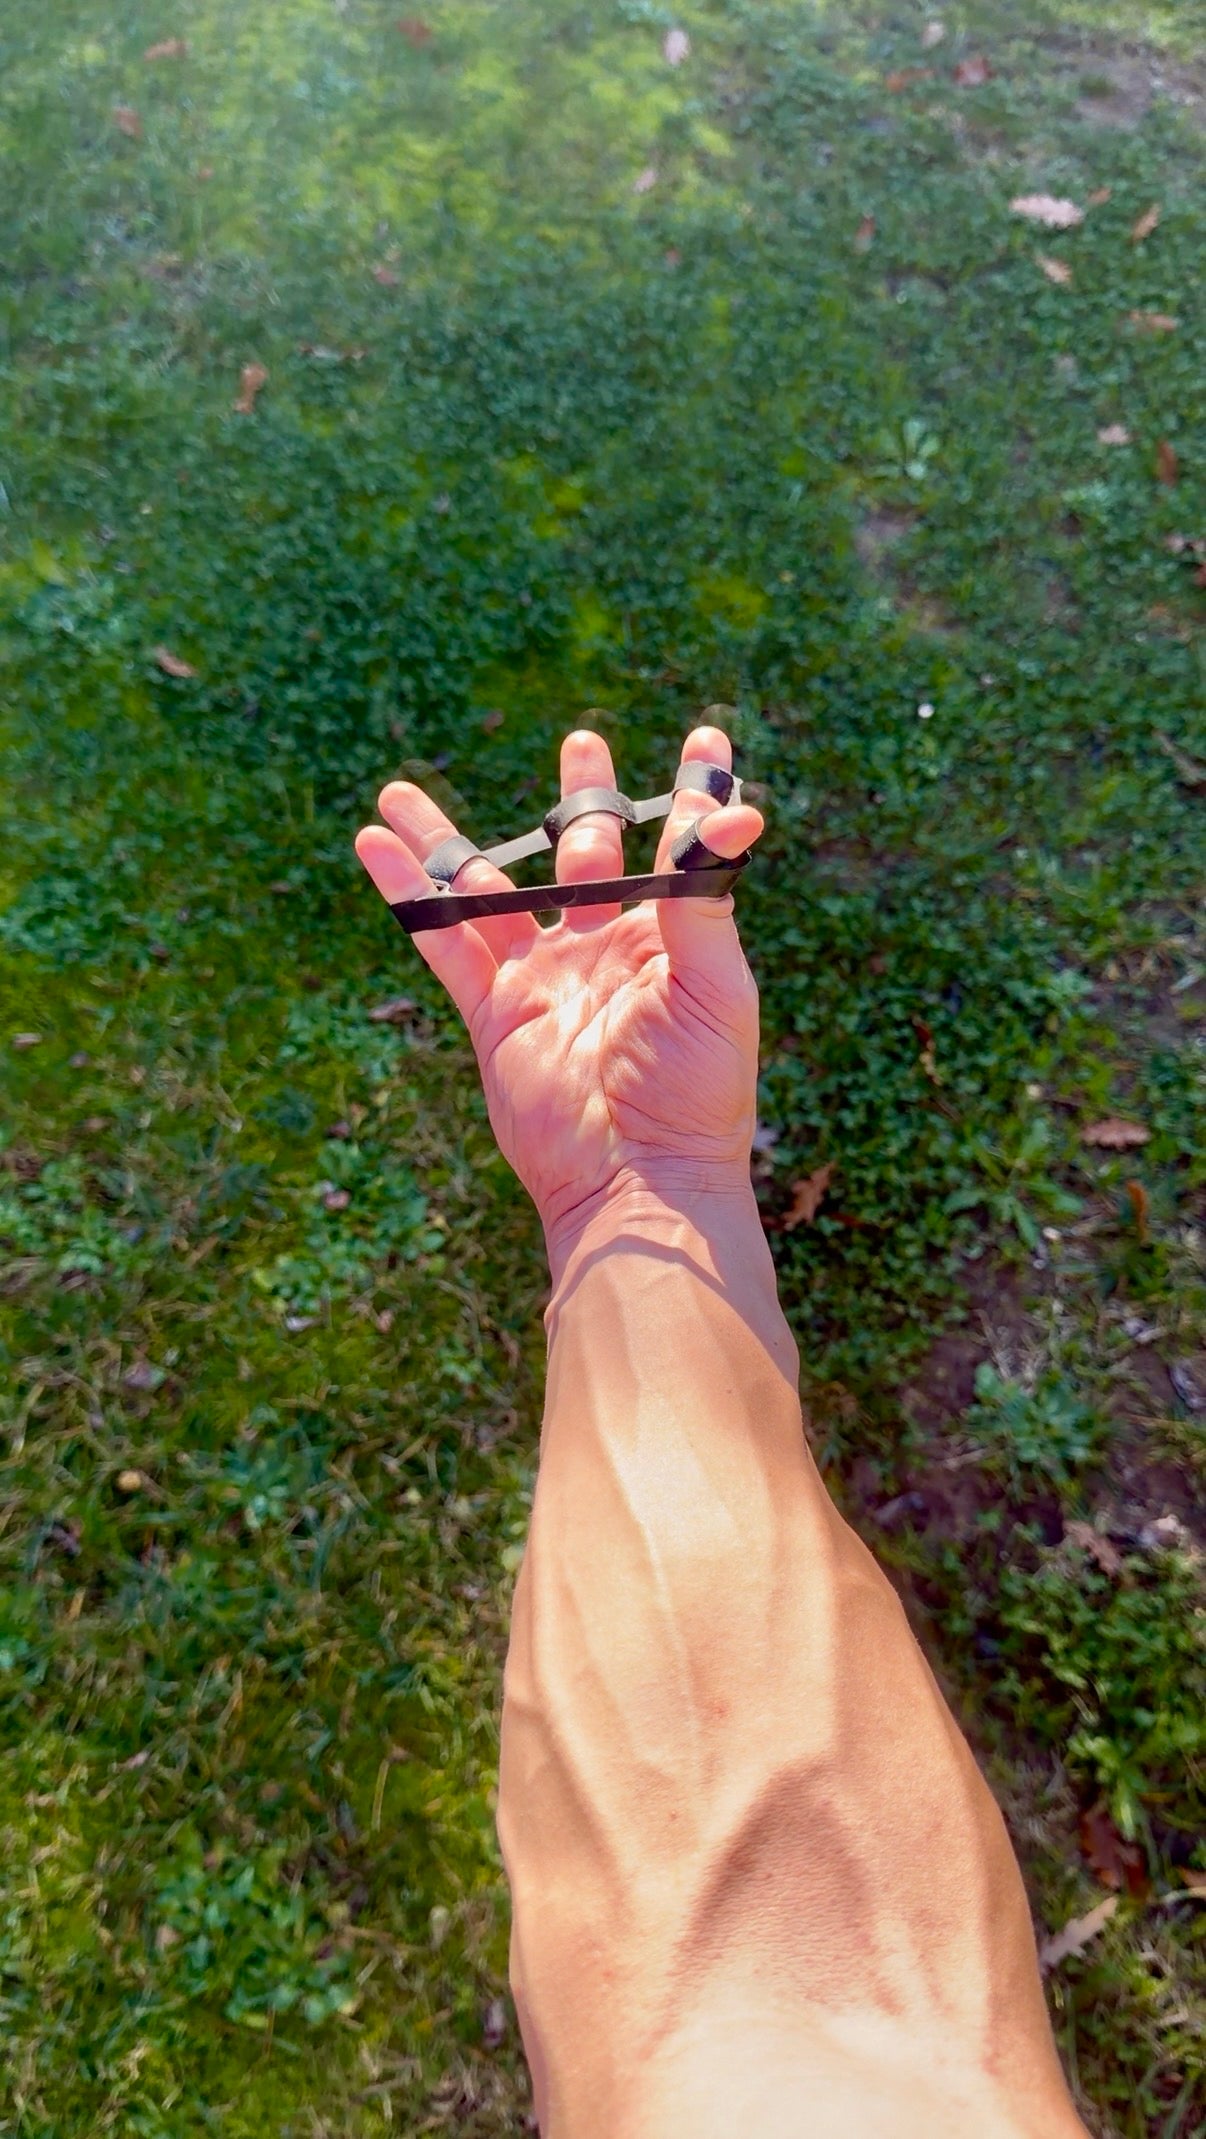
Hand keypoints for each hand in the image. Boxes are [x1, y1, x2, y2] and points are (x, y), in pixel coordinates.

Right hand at [354, 723, 765, 1242]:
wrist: (638, 1180)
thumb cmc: (695, 1089)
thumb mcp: (715, 986)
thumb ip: (705, 895)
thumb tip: (737, 809)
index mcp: (670, 939)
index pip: (682, 848)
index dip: (694, 793)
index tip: (708, 737)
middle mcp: (606, 949)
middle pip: (583, 852)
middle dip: (581, 798)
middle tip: (582, 744)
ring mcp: (546, 978)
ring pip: (489, 888)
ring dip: (444, 836)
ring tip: (398, 787)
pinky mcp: (496, 1012)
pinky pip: (445, 939)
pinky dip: (408, 892)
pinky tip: (374, 844)